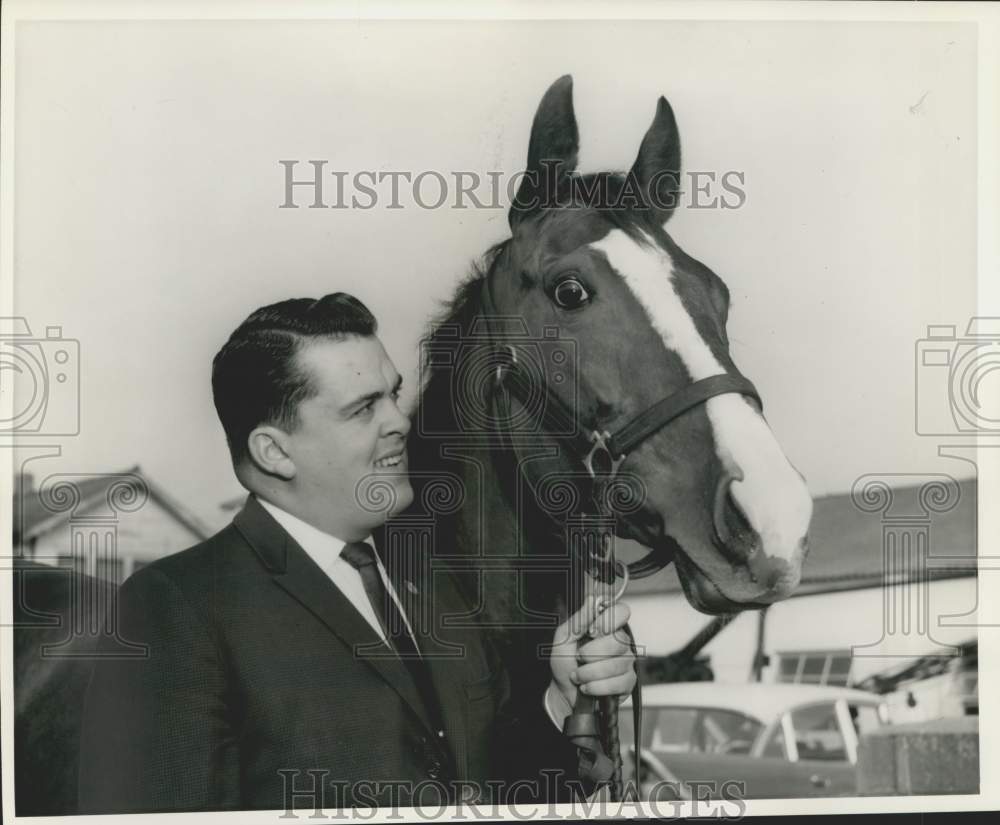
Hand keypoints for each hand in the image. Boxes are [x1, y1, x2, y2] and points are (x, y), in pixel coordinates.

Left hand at [549, 592, 634, 708]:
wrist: (563, 692)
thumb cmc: (564, 664)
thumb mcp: (564, 638)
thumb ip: (579, 619)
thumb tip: (592, 599)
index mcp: (606, 627)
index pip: (622, 612)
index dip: (607, 621)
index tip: (591, 632)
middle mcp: (620, 642)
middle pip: (618, 641)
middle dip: (592, 653)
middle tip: (579, 658)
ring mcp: (626, 662)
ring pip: (617, 664)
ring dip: (590, 673)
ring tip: (578, 676)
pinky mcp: (628, 682)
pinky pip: (619, 682)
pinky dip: (598, 686)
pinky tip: (588, 687)